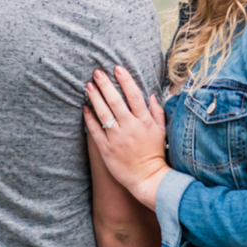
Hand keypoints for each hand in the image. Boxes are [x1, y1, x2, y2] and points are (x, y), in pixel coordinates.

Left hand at [85, 66, 170, 210]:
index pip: (134, 96)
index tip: (118, 68)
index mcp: (144, 121)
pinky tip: (85, 107)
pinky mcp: (107, 149)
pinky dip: (89, 118)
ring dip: (95, 98)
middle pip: (116, 102)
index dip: (126, 81)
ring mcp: (117, 138)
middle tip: (97, 72)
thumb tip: (151, 94)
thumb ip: (157, 111)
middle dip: (106, 85)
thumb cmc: (155, 153)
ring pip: (104, 114)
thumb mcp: (161, 131)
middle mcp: (130, 127)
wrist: (147, 178)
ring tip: (88, 85)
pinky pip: (95, 130)